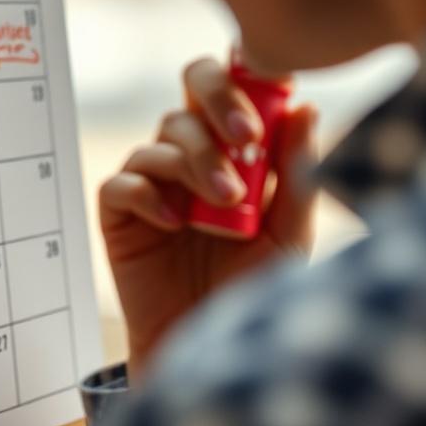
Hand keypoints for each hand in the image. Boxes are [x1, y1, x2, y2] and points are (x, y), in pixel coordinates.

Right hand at [99, 57, 316, 380]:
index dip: (245, 80)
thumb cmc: (251, 289)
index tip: (274, 97)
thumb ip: (295, 174)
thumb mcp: (289, 234)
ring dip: (197, 161)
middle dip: (218, 103)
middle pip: (190, 93)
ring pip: (163, 138)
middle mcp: (192, 156)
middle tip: (247, 138)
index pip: (232, 90)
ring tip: (227, 202)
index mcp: (233, 150)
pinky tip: (174, 224)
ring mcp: (155, 182)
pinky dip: (147, 194)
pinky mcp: (120, 214)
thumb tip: (306, 108)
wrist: (208, 345)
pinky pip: (122, 183)